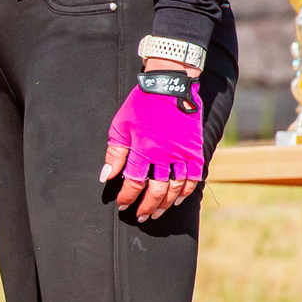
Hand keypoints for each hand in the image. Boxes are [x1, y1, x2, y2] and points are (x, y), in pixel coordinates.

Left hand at [102, 68, 205, 222]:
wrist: (169, 85)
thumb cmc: (141, 104)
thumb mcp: (120, 126)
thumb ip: (114, 154)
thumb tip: (106, 177)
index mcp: (143, 149)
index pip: (133, 182)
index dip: (127, 197)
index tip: (122, 204)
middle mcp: (164, 155)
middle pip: (156, 190)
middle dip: (146, 206)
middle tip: (139, 216)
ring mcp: (182, 154)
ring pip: (174, 188)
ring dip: (165, 204)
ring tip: (156, 213)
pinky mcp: (195, 150)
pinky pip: (194, 178)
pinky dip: (186, 191)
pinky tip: (178, 200)